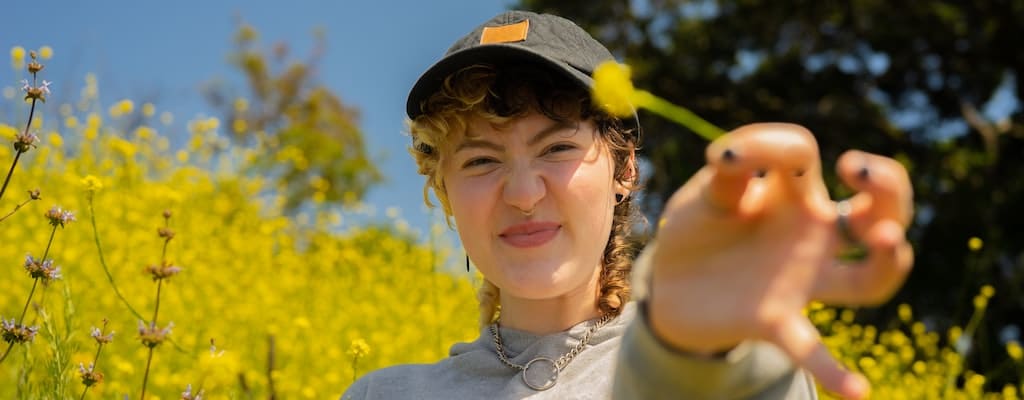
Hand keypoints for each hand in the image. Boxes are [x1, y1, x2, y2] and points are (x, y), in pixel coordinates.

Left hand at [647, 123, 913, 398]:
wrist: (670, 285)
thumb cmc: (699, 229)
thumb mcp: (705, 194)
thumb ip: (725, 173)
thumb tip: (734, 155)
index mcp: (791, 192)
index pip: (802, 153)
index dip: (770, 147)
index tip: (728, 159)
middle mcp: (812, 233)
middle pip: (880, 208)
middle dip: (889, 186)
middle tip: (858, 173)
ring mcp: (802, 279)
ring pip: (868, 279)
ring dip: (887, 262)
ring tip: (885, 240)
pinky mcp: (776, 320)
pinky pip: (813, 348)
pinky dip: (834, 370)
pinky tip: (857, 393)